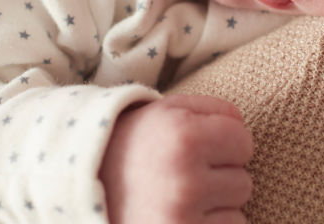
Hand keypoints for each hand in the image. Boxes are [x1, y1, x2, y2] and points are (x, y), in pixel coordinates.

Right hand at [99, 95, 253, 223]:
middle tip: (182, 178)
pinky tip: (179, 219)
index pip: (244, 141)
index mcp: (184, 136)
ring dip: (214, 210)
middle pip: (243, 182)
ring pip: (236, 215)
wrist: (79, 190)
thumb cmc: (132, 148)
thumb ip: (212, 110)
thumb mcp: (165, 112)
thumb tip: (244, 126)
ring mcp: (181, 217)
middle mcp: (185, 179)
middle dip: (219, 180)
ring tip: (178, 201)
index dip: (226, 145)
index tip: (202, 150)